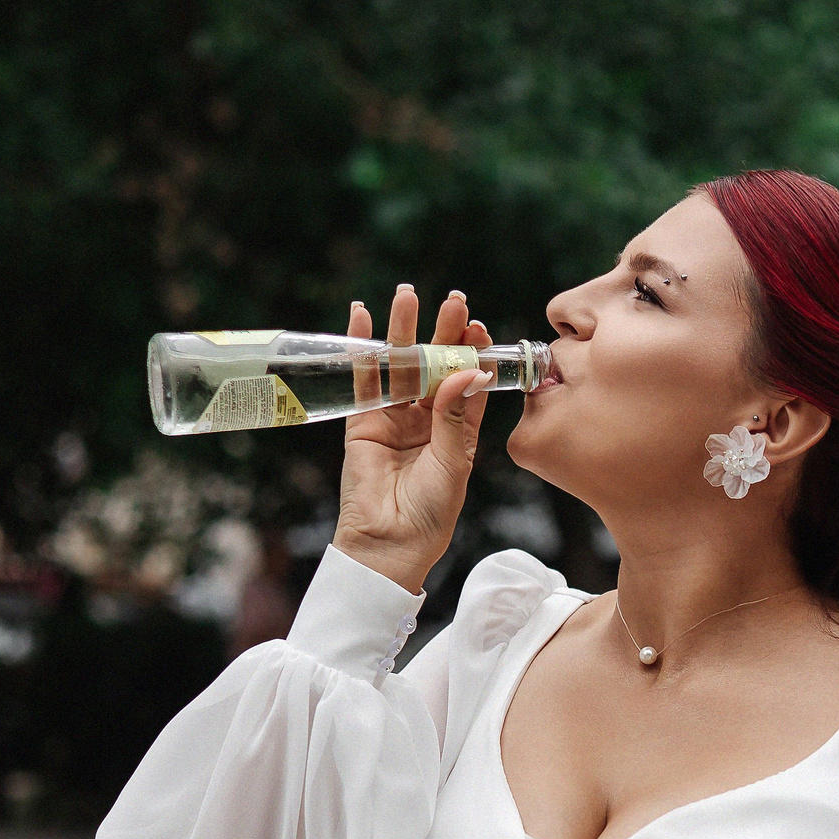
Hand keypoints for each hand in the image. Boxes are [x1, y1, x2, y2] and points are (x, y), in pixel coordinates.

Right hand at [334, 285, 490, 591]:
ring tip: (406, 295)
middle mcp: (427, 420)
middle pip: (435, 366)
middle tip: (451, 301)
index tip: (477, 327)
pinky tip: (362, 318)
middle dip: (442, 333)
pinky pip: (363, 380)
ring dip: (403, 331)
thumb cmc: (432, 512)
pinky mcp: (362, 422)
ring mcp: (394, 418)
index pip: (467, 382)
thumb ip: (457, 416)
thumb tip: (467, 370)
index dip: (471, 354)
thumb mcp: (454, 462)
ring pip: (401, 366)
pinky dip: (362, 349)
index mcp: (459, 430)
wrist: (390, 543)